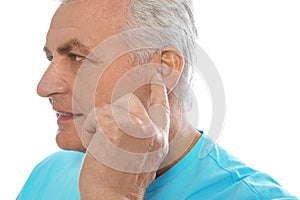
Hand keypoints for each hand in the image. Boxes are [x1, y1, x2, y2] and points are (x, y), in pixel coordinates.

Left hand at [79, 71, 169, 198]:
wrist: (112, 199)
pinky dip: (90, 129)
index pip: (161, 106)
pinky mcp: (116, 129)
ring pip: (113, 106)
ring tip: (101, 143)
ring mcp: (136, 128)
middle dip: (115, 111)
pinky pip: (96, 116)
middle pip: (131, 102)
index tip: (156, 74)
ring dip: (102, 122)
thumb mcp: (143, 156)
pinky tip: (94, 145)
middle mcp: (152, 131)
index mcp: (159, 139)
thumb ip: (144, 133)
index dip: (158, 88)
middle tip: (108, 129)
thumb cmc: (121, 180)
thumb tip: (136, 115)